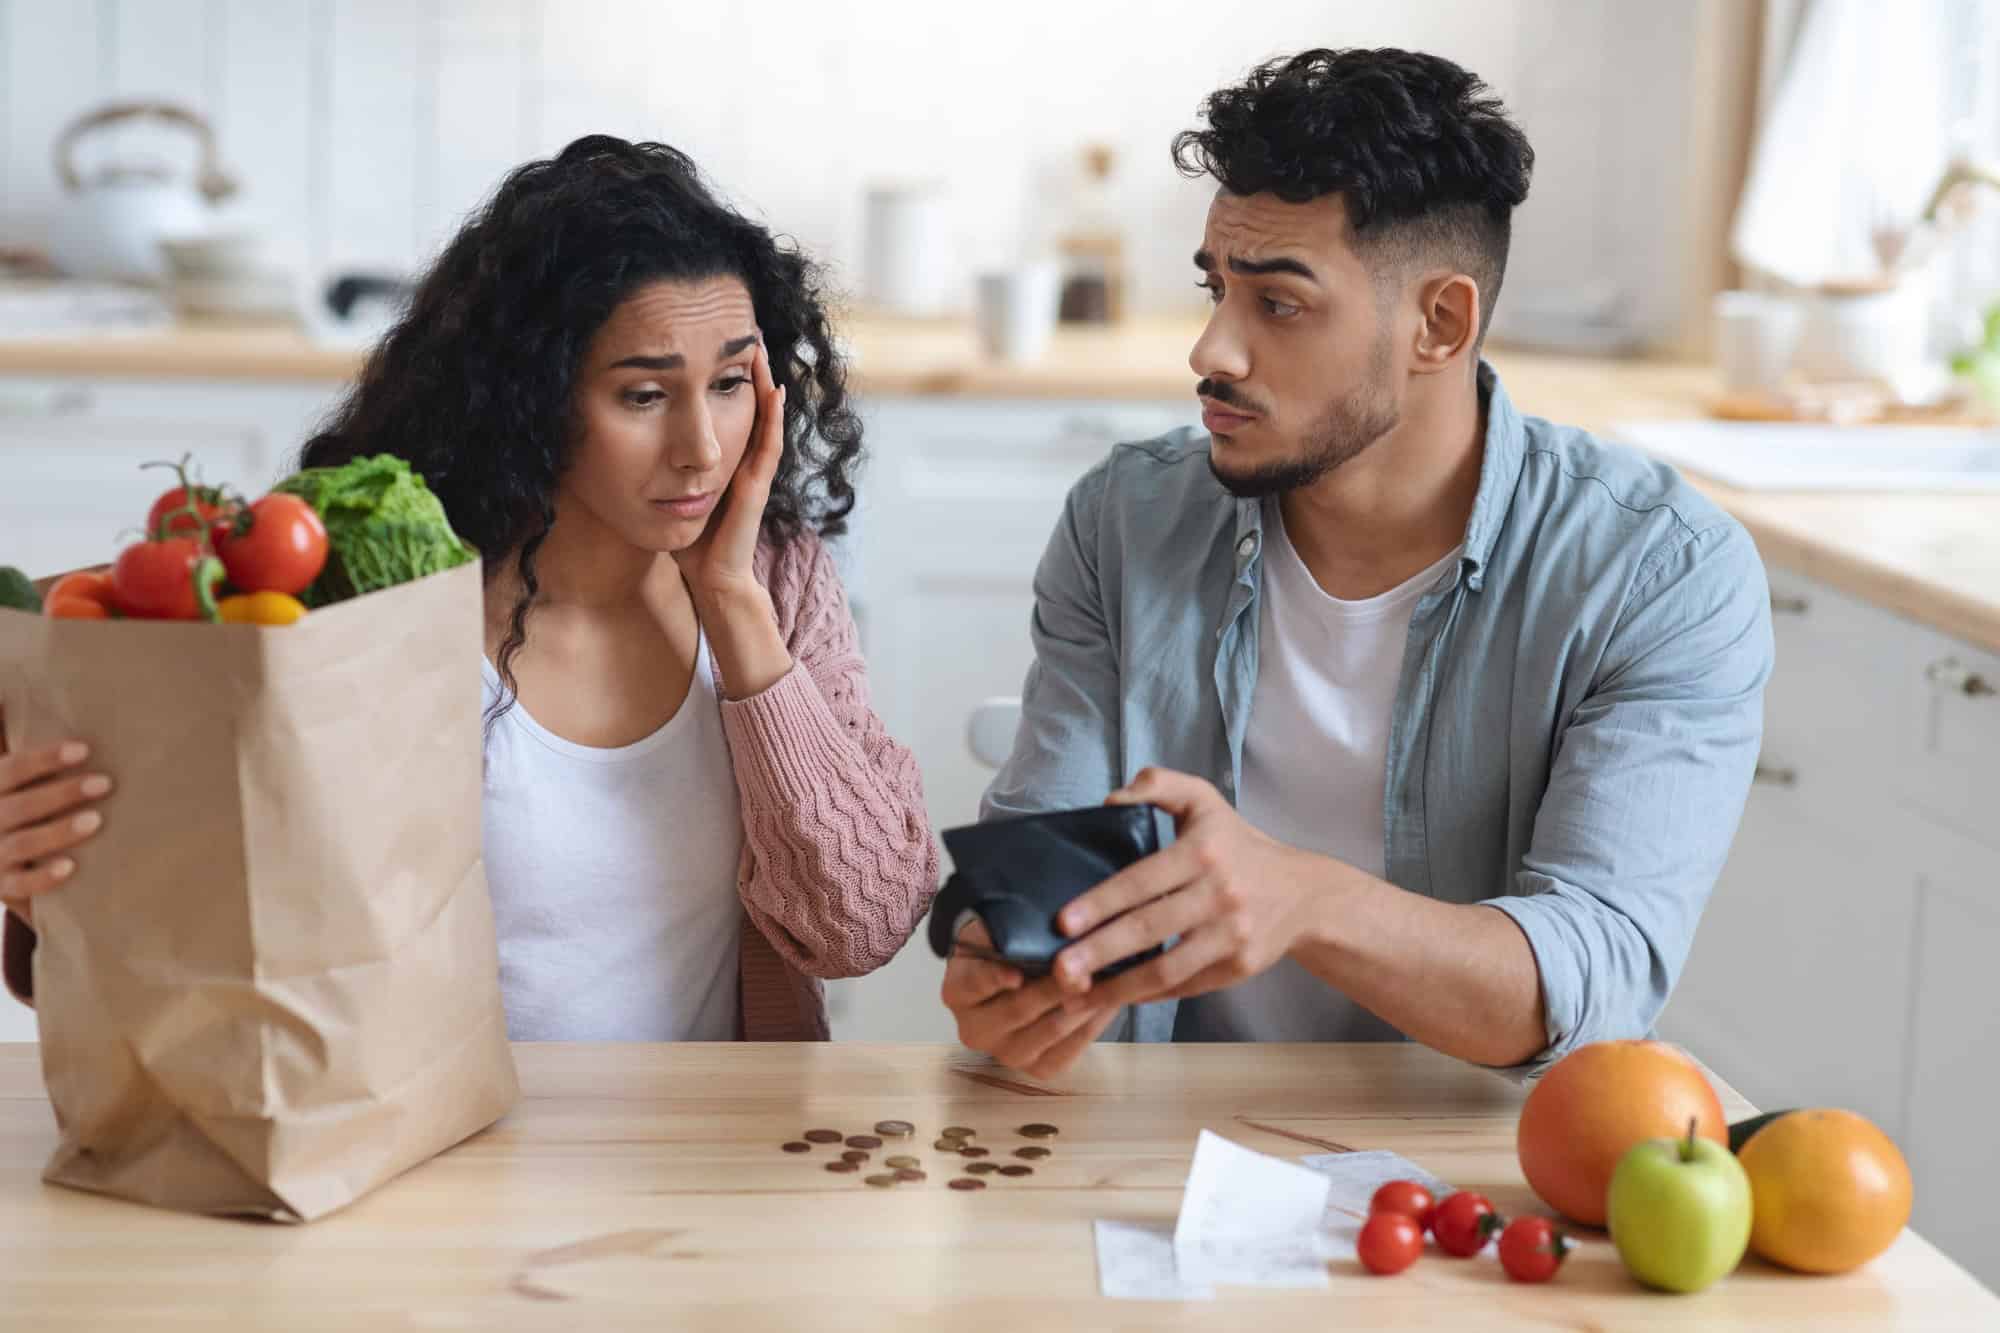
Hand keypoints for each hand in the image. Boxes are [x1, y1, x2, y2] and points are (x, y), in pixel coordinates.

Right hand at [0, 704, 113, 923]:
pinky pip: (19, 886)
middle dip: (62, 794)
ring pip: (22, 844)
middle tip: (106, 783)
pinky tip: (70, 867)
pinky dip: (43, 878)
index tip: (84, 749)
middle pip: (19, 806)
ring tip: (96, 820)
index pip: (9, 771)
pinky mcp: (1, 886)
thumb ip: (20, 750)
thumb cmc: (12, 803)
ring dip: (59, 832)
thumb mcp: (8, 778)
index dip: (43, 759)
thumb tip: (12, 694)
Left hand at [671, 336, 784, 600]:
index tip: (708, 341)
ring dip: (765, 382)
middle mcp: (740, 460)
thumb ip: (651, 468)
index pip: (722, 407)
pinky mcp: (756, 485)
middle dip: (744, 369)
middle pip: (746, 403)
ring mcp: (753, 471)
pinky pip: (770, 444)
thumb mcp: (664, 493)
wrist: (711, 579)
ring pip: (764, 417)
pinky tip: (775, 389)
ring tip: (761, 347)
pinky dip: (774, 416)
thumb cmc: (688, 542)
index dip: (718, 376)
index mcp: (719, 459)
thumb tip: (607, 441)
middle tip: (742, 329)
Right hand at [940, 919, 1120, 1078]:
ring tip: (1110, 981)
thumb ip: (1009, 931)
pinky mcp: (1037, 1069)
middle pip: (1018, 1009)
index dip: (995, 979)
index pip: (975, 984)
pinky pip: (1069, 1050)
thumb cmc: (1006, 946)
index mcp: (957, 992)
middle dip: (1055, 989)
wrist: (1013, 976)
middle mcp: (974, 1029)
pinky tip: (1111, 1002)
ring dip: (1083, 1005)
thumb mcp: (997, 929)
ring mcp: (1005, 1053)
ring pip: (1050, 1030)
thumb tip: (1038, 934)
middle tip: (1084, 972)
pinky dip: (1093, 1025)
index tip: (1017, 973)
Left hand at [1049, 767, 1330, 1010]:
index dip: (1100, 903)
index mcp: (1203, 851)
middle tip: (1059, 969)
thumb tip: (1109, 800)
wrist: (1304, 894)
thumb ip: (1158, 785)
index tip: (1062, 922)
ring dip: (1118, 987)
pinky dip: (1148, 995)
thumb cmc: (1237, 844)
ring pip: (1167, 969)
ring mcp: (1230, 936)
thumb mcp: (1204, 801)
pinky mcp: (1238, 967)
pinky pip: (1185, 986)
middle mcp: (1219, 894)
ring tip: (1076, 997)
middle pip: (1149, 928)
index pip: (1142, 880)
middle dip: (1099, 951)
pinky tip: (1114, 998)